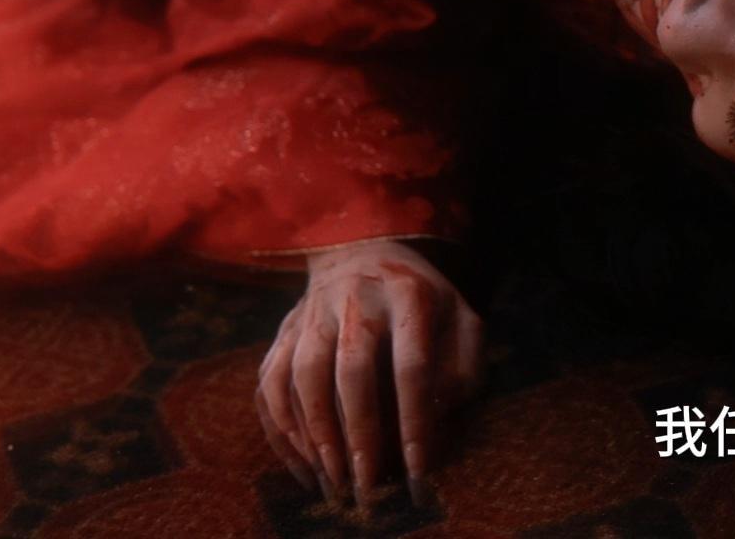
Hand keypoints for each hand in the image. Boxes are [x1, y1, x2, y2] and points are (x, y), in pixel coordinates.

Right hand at [255, 239, 483, 509]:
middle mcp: (355, 299)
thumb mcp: (461, 319)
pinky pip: (270, 383)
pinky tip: (304, 462)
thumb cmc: (423, 302)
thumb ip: (464, 366)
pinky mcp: (283, 331)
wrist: (363, 252)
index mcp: (408, 295)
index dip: (415, 418)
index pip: (412, 364)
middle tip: (367, 482)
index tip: (418, 466)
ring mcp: (312, 313)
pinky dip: (282, 427)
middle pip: (351, 368)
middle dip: (358, 430)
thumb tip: (440, 417)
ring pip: (302, 375)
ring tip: (333, 477)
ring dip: (316, 432)